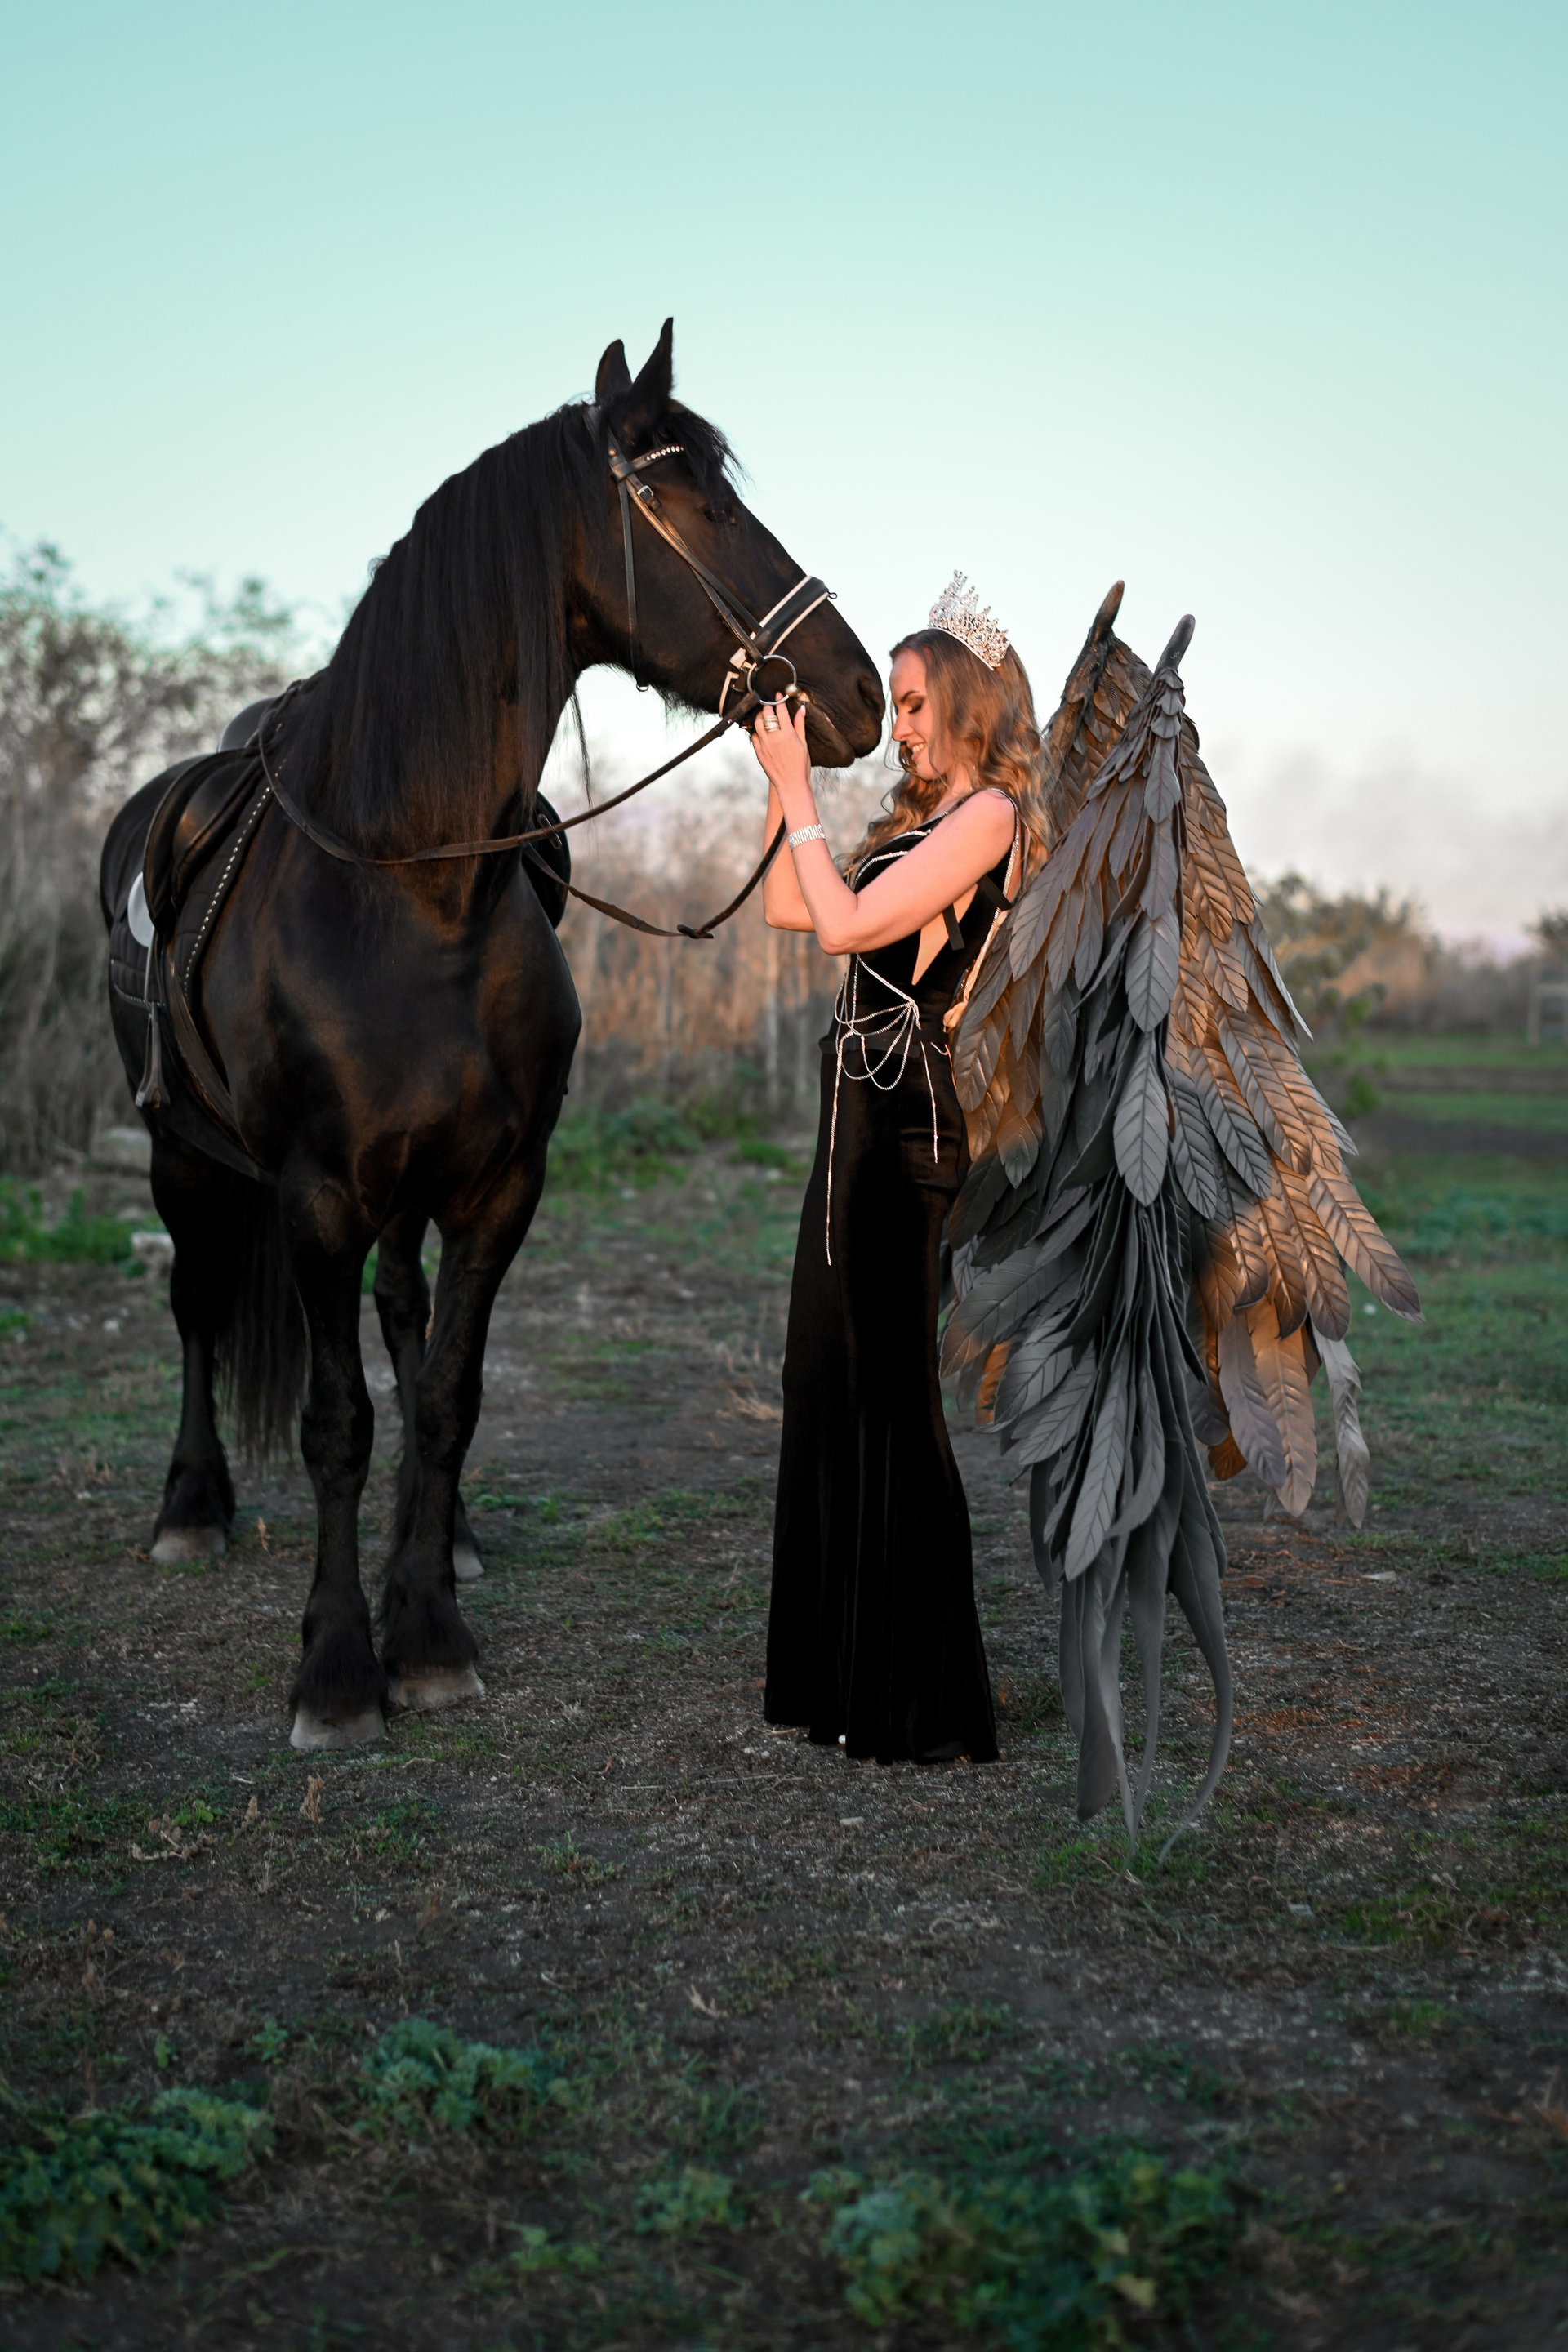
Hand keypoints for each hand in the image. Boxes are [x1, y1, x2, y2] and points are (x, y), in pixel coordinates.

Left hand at [748, 696, 812, 810]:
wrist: (791, 784)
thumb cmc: (801, 765)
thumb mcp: (803, 744)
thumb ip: (800, 725)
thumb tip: (801, 709)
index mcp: (788, 734)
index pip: (781, 711)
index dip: (779, 701)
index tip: (778, 695)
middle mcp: (774, 738)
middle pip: (767, 714)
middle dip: (768, 707)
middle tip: (770, 705)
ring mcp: (765, 745)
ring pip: (757, 724)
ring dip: (760, 716)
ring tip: (763, 715)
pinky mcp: (759, 752)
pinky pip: (754, 737)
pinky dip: (756, 731)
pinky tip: (760, 730)